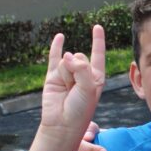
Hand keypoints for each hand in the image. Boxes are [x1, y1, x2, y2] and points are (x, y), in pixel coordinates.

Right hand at [41, 25, 105, 140]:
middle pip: (80, 57)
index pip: (98, 55)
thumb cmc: (80, 109)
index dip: (97, 40)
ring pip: (66, 60)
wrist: (62, 124)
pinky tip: (60, 36)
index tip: (97, 27)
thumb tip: (67, 55)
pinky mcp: (53, 76)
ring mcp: (67, 74)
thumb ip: (82, 69)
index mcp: (96, 77)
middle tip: (75, 89)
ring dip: (66, 74)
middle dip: (77, 70)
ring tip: (66, 90)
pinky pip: (54, 57)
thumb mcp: (89, 88)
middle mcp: (82, 73)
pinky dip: (56, 46)